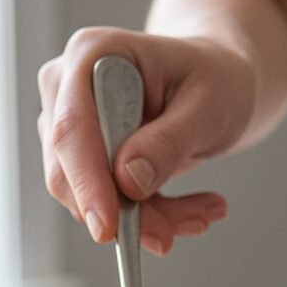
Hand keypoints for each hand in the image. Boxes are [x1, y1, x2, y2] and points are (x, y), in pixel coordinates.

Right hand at [37, 27, 255, 254]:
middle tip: (173, 232)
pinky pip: (104, 207)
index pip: (71, 128)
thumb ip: (168, 142)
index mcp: (92, 54)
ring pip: (87, 200)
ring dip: (147, 220)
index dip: (86, 182)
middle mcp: (68, 88)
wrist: (218, 83)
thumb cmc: (215, 78)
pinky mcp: (83, 161)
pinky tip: (191, 211)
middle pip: (70, 172)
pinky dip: (149, 220)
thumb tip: (127, 181)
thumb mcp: (209, 105)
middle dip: (125, 213)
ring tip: (202, 212)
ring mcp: (71, 127)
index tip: (108, 227)